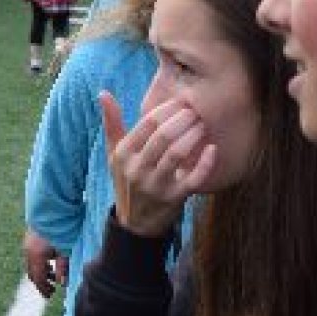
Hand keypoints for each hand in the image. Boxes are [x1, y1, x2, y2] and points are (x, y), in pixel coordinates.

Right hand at [22, 230, 69, 296]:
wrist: (53, 206)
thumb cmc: (62, 228)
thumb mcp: (66, 249)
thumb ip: (63, 267)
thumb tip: (62, 283)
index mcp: (37, 256)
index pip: (38, 279)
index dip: (44, 289)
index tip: (50, 295)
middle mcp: (29, 251)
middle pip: (32, 273)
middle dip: (42, 282)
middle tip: (51, 289)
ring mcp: (27, 243)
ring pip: (32, 264)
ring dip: (42, 272)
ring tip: (53, 275)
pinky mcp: (29, 238)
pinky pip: (32, 256)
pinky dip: (40, 262)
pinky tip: (50, 261)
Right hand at [98, 90, 215, 238]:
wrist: (135, 222)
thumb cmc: (126, 179)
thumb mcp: (114, 153)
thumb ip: (111, 123)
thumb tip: (103, 93)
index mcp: (123, 154)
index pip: (147, 123)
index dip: (167, 109)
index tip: (181, 102)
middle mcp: (137, 169)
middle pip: (164, 136)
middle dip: (183, 119)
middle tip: (195, 110)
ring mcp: (156, 185)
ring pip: (178, 153)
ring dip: (193, 135)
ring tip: (202, 124)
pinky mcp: (175, 198)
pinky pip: (194, 178)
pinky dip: (205, 163)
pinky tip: (213, 149)